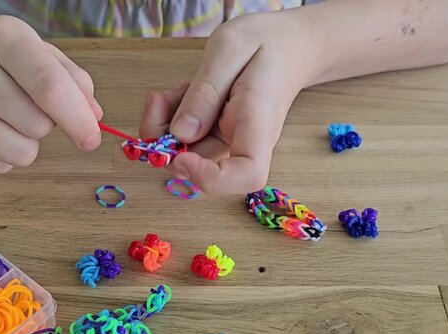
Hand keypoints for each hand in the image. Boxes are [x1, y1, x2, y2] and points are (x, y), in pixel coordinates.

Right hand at [0, 14, 102, 172]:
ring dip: (28, 142)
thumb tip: (93, 116)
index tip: (92, 138)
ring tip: (8, 116)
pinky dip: (4, 154)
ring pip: (22, 154)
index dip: (77, 118)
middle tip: (28, 104)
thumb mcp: (30, 46)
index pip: (49, 86)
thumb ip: (69, 77)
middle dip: (48, 123)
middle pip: (39, 125)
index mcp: (2, 38)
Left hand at [140, 12, 318, 193]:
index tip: (180, 155)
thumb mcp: (229, 50)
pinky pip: (187, 138)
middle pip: (201, 164)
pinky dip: (172, 118)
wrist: (289, 45)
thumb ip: (205, 93)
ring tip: (179, 88)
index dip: (209, 177)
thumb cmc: (267, 43)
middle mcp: (245, 142)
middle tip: (157, 99)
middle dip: (164, 138)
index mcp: (259, 122)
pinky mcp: (218, 134)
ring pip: (187, 151)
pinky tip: (183, 92)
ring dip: (166, 124)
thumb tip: (181, 134)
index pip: (246, 174)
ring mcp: (231, 141)